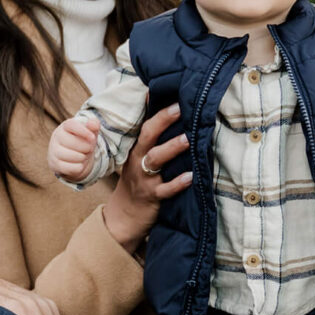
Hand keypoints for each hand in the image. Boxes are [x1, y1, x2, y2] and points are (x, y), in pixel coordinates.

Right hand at [49, 116, 100, 182]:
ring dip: (82, 157)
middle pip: (72, 142)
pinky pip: (69, 168)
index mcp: (65, 126)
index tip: (93, 138)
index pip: (71, 125)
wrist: (73, 157)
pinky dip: (79, 168)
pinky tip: (80, 164)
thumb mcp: (89, 132)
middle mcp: (56, 137)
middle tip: (89, 148)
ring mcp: (53, 151)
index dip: (83, 131)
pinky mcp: (54, 165)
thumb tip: (93, 124)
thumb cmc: (82, 141)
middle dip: (85, 147)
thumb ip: (94, 125)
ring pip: (70, 156)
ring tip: (83, 156)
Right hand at [101, 103, 192, 252]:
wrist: (124, 216)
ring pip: (156, 160)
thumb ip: (150, 141)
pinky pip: (165, 190)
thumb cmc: (136, 182)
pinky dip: (178, 183)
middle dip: (164, 122)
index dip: (158, 112)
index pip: (146, 127)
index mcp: (136, 151)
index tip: (173, 98)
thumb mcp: (137, 160)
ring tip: (189, 139)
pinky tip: (191, 176)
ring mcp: (145, 179)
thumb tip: (161, 114)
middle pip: (149, 138)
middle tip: (181, 108)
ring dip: (172, 148)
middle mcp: (138, 162)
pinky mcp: (152, 197)